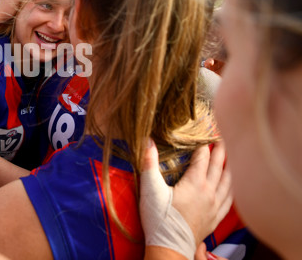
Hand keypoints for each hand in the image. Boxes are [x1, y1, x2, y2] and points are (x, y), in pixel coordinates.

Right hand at [139, 140, 232, 258]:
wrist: (170, 247)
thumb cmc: (160, 218)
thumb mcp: (150, 188)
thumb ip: (148, 163)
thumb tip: (146, 140)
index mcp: (195, 183)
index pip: (203, 157)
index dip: (204, 143)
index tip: (205, 132)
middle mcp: (210, 192)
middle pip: (219, 166)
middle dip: (221, 151)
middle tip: (223, 137)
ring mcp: (215, 206)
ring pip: (228, 182)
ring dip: (230, 168)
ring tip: (231, 158)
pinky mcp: (215, 218)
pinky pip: (230, 200)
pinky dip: (232, 189)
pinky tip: (231, 187)